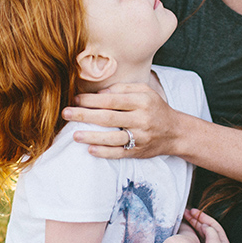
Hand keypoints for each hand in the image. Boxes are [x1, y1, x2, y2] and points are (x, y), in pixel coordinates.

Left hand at [61, 82, 178, 158]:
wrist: (175, 132)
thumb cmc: (155, 108)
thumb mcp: (145, 91)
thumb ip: (122, 88)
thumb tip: (99, 93)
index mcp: (142, 101)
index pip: (112, 99)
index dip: (92, 99)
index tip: (76, 99)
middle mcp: (141, 119)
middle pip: (108, 117)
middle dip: (85, 115)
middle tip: (66, 113)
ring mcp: (140, 138)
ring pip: (112, 138)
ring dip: (92, 136)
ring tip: (74, 135)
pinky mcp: (139, 152)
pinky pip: (119, 153)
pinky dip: (104, 152)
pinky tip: (90, 150)